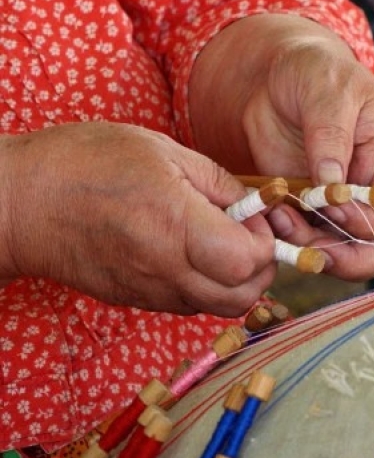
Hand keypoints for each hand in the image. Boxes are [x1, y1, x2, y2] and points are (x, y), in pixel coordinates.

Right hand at [0, 122, 276, 316]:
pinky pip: (190, 304)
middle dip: (260, 268)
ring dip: (236, 280)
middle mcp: (165, 267)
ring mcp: (149, 290)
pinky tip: (195, 253)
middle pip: (241, 296)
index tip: (254, 216)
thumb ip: (216, 181)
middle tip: (248, 233)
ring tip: (222, 242)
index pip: (246, 261)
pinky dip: (208, 286)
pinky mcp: (136, 300)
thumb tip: (252, 205)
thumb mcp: (160, 150)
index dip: (264, 242)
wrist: (20, 203)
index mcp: (174, 224)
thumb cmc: (85, 163)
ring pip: (219, 307)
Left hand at [189, 13, 373, 280]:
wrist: (278, 77)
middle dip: (349, 257)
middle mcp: (372, 190)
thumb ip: (331, 135)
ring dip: (312, 250)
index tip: (332, 204)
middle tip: (312, 248)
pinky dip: (290, 241)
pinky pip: (309, 244)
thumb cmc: (314, 71)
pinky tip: (271, 215)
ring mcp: (341, 207)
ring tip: (280, 219)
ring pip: (346, 255)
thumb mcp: (326, 89)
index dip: (371, 218)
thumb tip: (333, 185)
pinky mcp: (311, 214)